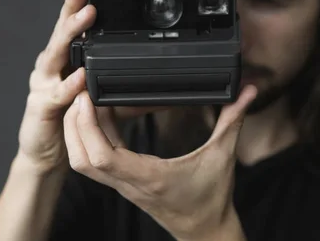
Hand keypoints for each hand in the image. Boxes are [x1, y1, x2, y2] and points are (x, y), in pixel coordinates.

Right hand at [16, 0, 151, 174]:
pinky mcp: (41, 107)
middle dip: (73, 7)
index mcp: (66, 59)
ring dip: (71, 33)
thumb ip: (129, 89)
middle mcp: (52, 66)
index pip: (74, 25)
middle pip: (62, 30)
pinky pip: (58, 94)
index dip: (82, 3)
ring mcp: (44, 84)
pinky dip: (70, 84)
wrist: (47, 151)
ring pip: (56, 53)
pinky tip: (82, 75)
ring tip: (87, 17)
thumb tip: (163, 84)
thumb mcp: (107, 101)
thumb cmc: (73, 119)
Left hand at [63, 85, 257, 240]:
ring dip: (77, 133)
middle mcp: (130, 183)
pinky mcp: (125, 183)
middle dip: (74, 125)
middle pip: (82, 159)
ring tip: (85, 101)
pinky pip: (97, 162)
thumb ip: (233, 120)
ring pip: (84, 163)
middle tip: (79, 93)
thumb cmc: (212, 199)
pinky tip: (103, 117)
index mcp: (149, 176)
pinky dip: (92, 139)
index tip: (87, 99)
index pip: (103, 157)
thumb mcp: (223, 156)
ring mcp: (124, 185)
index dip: (88, 127)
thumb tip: (246, 92)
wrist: (205, 231)